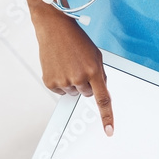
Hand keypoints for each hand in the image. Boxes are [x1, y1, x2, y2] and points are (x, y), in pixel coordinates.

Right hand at [33, 11, 113, 136]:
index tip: (109, 131)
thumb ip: (99, 75)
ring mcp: (63, 81)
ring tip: (68, 63)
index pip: (102, 99)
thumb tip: (99, 93)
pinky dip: (61, 82)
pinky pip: (60, 91)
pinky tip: (59, 66)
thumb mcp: (95, 55)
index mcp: (93, 70)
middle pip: (87, 94)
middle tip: (79, 66)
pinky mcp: (50, 82)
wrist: (54, 28)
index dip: (107, 117)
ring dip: (72, 82)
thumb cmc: (76, 40)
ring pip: (73, 92)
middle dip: (86, 83)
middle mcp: (79, 78)